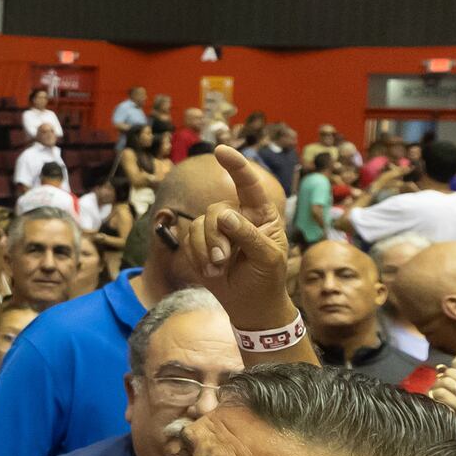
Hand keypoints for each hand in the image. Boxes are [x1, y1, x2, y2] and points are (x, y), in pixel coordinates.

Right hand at [167, 144, 293, 326]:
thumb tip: (224, 215)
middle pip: (215, 210)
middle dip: (216, 237)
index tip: (221, 151)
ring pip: (198, 225)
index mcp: (260, 214)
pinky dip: (196, 257)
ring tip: (218, 270)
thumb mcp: (267, 257)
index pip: (248, 185)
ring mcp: (217, 229)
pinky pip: (187, 239)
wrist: (250, 305)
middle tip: (223, 261)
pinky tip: (210, 271)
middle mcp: (237, 216)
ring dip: (206, 250)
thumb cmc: (267, 278)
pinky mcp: (200, 243)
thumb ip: (248, 235)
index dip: (236, 166)